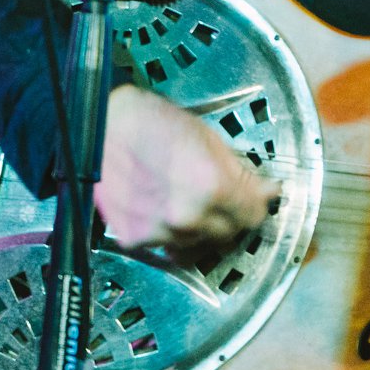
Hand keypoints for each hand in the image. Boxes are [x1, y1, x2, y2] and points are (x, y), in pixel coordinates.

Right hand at [96, 84, 276, 250]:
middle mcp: (187, 218)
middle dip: (229, 217)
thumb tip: (268, 192)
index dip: (256, 205)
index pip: (253, 217)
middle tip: (219, 196)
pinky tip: (163, 207)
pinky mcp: (135, 239)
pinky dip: (170, 232)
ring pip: (198, 243)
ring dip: (199, 227)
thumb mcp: (209, 139)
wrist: (102, 127)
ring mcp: (160, 233)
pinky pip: (166, 245)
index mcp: (212, 189)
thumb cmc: (153, 123)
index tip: (255, 198)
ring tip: (185, 198)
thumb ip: (241, 174)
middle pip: (227, 234)